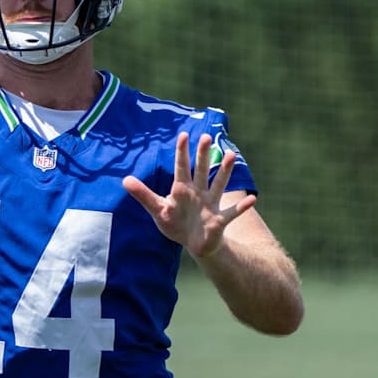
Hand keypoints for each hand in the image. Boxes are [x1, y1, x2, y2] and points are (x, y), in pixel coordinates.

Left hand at [123, 132, 256, 256]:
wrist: (193, 242)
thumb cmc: (175, 223)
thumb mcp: (157, 210)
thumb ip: (143, 195)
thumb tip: (125, 180)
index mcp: (182, 190)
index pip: (181, 168)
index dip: (182, 153)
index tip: (184, 135)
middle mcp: (198, 193)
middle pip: (201, 171)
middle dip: (203, 155)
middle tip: (206, 136)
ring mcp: (210, 205)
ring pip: (219, 185)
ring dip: (225, 171)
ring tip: (231, 155)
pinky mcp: (219, 221)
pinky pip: (232, 213)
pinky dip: (242, 208)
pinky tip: (253, 199)